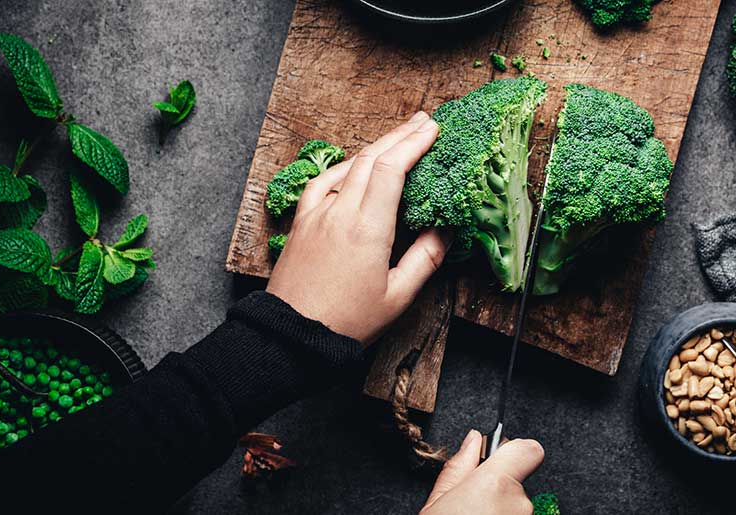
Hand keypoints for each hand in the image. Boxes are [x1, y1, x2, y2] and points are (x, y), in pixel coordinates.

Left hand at [266, 112, 447, 343]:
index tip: (433, 128)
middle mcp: (339, 213)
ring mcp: (316, 215)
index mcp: (367, 228)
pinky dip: (342, 167)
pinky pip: (321, 182)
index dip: (414, 143)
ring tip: (396, 138)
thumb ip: (425, 258)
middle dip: (399, 135)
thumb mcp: (397, 296)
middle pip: (371, 158)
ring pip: (347, 166)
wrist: (291, 336)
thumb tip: (444, 230)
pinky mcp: (301, 223)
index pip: (391, 169)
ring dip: (374, 147)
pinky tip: (352, 165)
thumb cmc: (347, 322)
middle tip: (424, 120)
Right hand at [420, 430, 544, 514]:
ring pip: (515, 505)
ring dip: (499, 509)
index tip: (497, 460)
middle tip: (470, 504)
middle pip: (516, 481)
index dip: (514, 451)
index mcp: (495, 484)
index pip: (528, 450)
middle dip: (496, 488)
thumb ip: (458, 468)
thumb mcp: (436, 502)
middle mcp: (519, 504)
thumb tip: (473, 441)